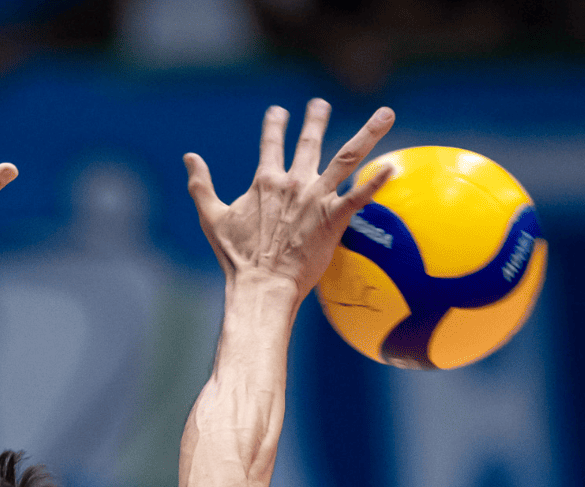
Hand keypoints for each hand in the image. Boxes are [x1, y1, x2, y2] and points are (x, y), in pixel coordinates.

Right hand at [185, 99, 394, 298]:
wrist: (262, 284)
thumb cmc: (237, 257)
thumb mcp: (212, 217)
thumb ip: (200, 185)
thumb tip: (189, 157)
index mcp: (265, 181)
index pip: (271, 144)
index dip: (274, 125)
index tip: (279, 112)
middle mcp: (293, 182)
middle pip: (309, 142)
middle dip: (316, 119)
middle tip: (321, 104)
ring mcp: (316, 199)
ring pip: (347, 158)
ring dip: (368, 133)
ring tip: (386, 114)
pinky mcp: (334, 219)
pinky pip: (360, 197)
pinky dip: (377, 182)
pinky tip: (394, 166)